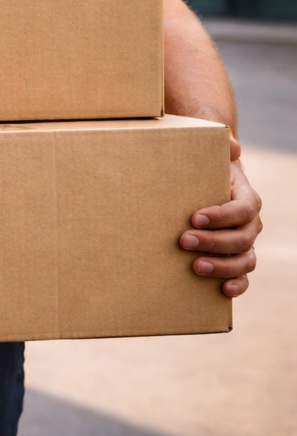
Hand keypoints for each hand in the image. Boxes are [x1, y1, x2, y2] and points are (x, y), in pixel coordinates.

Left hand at [180, 138, 260, 297]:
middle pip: (242, 237)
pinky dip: (237, 284)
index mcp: (246, 197)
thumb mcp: (208, 155)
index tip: (194, 217)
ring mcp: (245, 242)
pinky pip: (244, 275)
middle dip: (213, 242)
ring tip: (195, 266)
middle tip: (184, 241)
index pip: (242, 208)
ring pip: (245, 259)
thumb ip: (221, 147)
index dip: (222, 215)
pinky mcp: (235, 258)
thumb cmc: (203, 170)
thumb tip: (231, 145)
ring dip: (222, 266)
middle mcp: (251, 223)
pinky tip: (223, 290)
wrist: (203, 183)